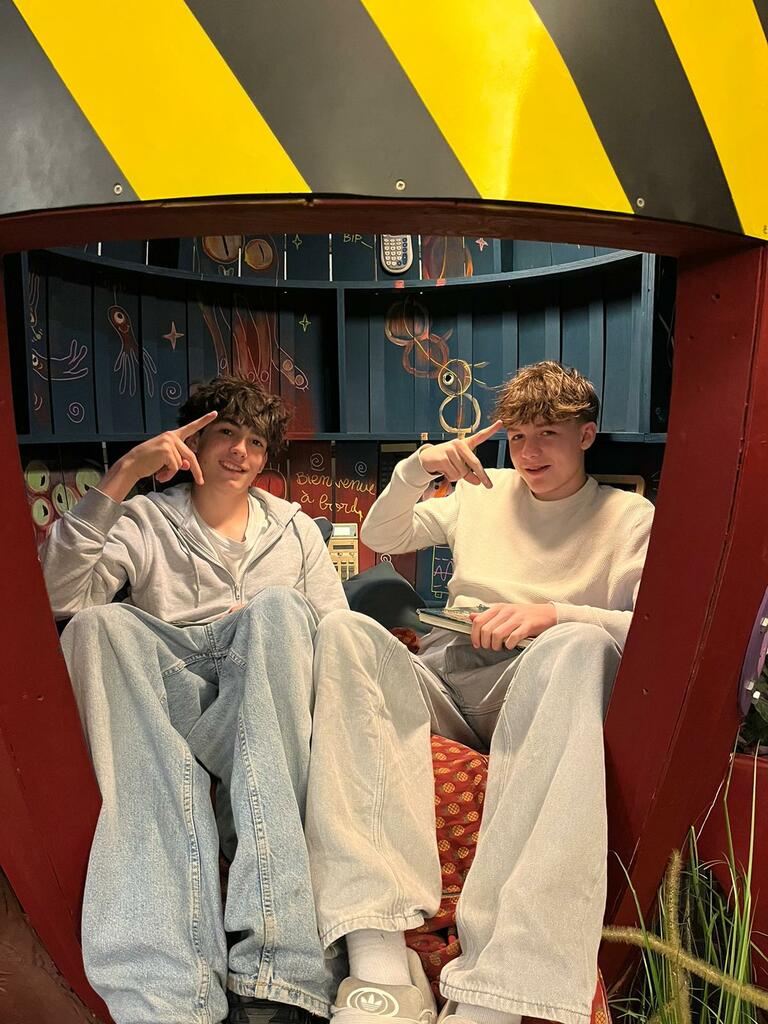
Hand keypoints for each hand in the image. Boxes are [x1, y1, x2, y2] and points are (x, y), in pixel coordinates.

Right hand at [97, 411, 217, 502]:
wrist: (132, 465)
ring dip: (172, 473)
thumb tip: (187, 465)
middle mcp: (171, 436)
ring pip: (182, 464)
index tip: (215, 413)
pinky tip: (158, 472)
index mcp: (172, 436)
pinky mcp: (167, 450)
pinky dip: (168, 474)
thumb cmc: (148, 462)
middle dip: (196, 471)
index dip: (204, 420)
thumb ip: (179, 460)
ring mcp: (169, 442)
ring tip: (159, 471)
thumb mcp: (167, 460)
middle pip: (191, 456)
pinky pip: (175, 467)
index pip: (191, 427)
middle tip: (201, 482)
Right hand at [418, 420, 501, 487]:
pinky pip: (453, 474)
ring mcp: (450, 450)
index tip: (501, 423)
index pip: (480, 436)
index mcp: (465, 443)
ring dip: (457, 477)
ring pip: (462, 472)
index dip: (491, 429)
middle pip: (474, 463)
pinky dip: (450, 477)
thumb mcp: (460, 465)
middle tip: (489, 485)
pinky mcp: (443, 457)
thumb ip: (470, 472)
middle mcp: (459, 444)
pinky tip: (444, 471)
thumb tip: (478, 482)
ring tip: (450, 470)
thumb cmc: (447, 460)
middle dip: (482, 476)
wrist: (426, 458)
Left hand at [470, 602, 556, 650]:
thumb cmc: (524, 615)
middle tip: (491, 648)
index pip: (478, 621)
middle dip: (486, 643)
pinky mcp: (528, 625)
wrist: (548, 613)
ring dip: (496, 646)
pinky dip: (509, 645)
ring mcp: (517, 618)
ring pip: (497, 635)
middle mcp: (506, 611)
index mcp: (498, 608)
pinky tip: (511, 646)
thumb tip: (471, 617)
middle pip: (486, 630)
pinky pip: (513, 638)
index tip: (477, 644)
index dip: (474, 635)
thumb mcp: (504, 611)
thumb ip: (487, 615)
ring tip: (500, 648)